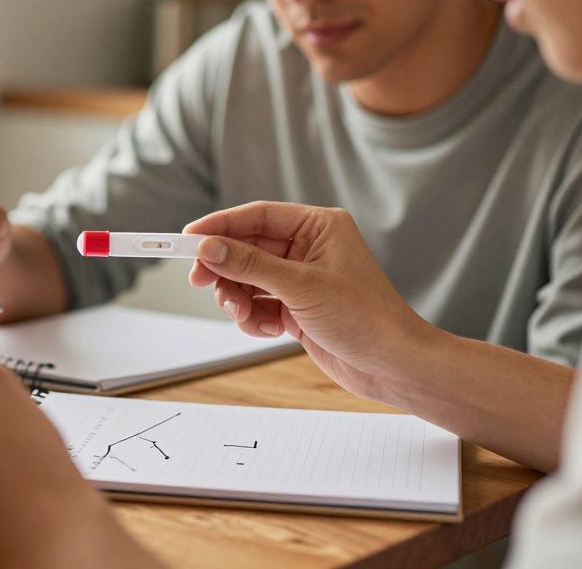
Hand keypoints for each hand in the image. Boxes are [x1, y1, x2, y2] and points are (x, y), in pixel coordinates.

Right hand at [183, 202, 434, 401]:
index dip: (220, 226)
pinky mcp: (296, 306)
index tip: (189, 237)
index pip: (258, 216)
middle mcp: (309, 248)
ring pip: (247, 279)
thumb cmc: (365, 318)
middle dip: (225, 268)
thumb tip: (209, 248)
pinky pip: (257, 303)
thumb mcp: (300, 287)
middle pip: (247, 248)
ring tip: (244, 316)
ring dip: (239, 298)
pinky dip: (254, 317)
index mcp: (319, 227)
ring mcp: (301, 278)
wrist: (392, 365)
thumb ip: (250, 265)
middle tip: (199, 281)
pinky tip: (268, 330)